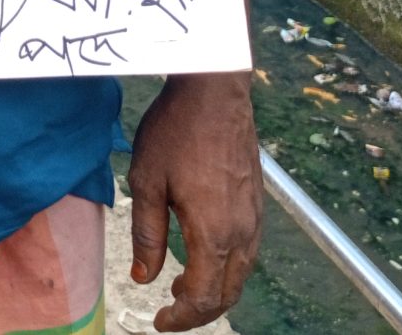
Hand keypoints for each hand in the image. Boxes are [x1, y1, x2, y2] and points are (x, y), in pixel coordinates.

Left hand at [128, 71, 261, 330]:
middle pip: (228, 293)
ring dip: (216, 289)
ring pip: (242, 273)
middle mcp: (242, 231)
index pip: (204, 297)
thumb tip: (143, 277)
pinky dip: (227, 266)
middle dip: (200, 311)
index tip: (158, 322)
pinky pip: (247, 249)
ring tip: (184, 285)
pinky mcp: (257, 200)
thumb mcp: (147, 182)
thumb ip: (147, 235)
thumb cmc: (176, 131)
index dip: (181, 317)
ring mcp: (255, 216)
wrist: (214, 90)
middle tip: (170, 311)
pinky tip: (206, 254)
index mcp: (214, 233)